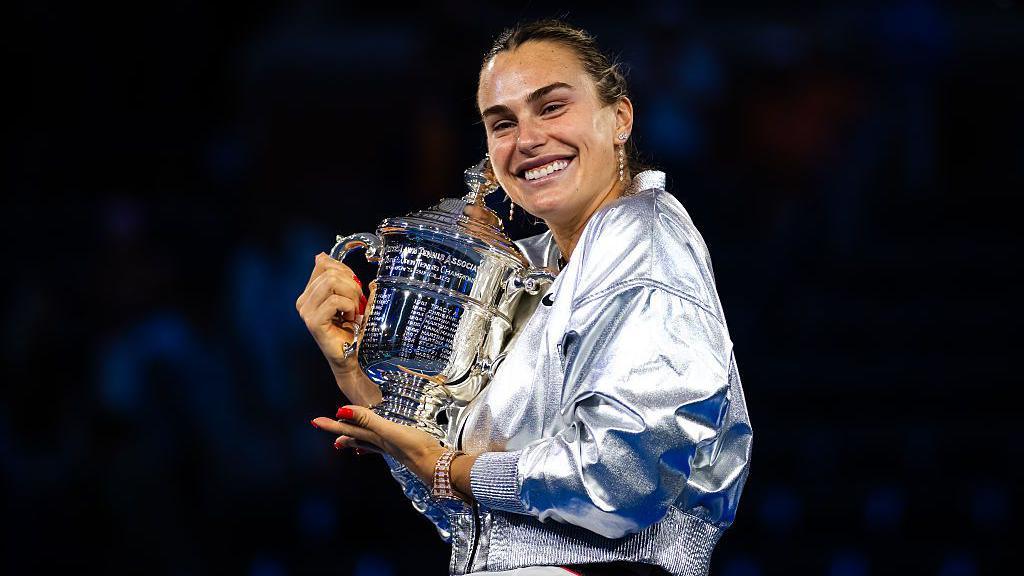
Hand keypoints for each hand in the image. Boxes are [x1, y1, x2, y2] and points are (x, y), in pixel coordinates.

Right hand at [296, 252, 366, 375]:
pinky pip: (335, 301)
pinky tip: (351, 319)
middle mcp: (303, 301)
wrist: (355, 358)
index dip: (345, 270)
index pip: (324, 264)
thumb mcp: (350, 297)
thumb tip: (322, 255)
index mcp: (310, 293)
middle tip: (358, 303)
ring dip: (351, 295)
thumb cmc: (354, 329)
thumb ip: (340, 277)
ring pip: (331, 282)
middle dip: (351, 284)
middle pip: (330, 272)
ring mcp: (306, 312)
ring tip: (354, 311)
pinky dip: (349, 307)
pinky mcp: (313, 322)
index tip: (355, 287)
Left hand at [312, 406, 446, 485]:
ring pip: (366, 442)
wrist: (436, 466)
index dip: (333, 424)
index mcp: (374, 438)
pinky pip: (382, 445)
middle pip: (354, 436)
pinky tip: (380, 446)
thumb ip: (368, 420)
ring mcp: (391, 447)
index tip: (315, 421)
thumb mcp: (390, 431)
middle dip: (339, 431)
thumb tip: (342, 411)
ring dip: (354, 439)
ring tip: (343, 440)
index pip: (349, 429)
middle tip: (323, 427)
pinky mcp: (403, 449)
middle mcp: (379, 443)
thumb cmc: (415, 448)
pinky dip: (374, 444)